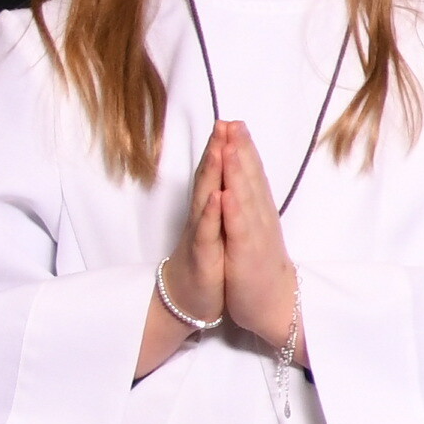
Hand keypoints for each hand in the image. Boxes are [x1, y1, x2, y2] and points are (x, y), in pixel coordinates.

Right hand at [155, 119, 237, 342]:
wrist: (189, 301)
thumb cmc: (206, 262)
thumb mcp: (215, 229)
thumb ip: (218, 202)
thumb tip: (224, 178)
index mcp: (211, 211)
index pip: (217, 175)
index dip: (224, 149)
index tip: (233, 122)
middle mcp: (203, 218)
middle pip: (209, 178)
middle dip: (216, 150)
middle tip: (224, 122)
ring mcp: (201, 235)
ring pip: (206, 199)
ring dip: (212, 173)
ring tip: (220, 147)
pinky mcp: (202, 256)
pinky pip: (207, 233)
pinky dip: (212, 214)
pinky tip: (217, 196)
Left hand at [207, 123, 307, 367]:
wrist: (275, 304)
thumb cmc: (260, 269)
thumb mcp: (255, 232)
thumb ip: (252, 207)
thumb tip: (244, 184)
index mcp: (259, 213)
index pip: (252, 175)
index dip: (244, 148)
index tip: (235, 123)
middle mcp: (259, 218)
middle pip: (249, 179)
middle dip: (240, 150)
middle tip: (233, 122)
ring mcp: (254, 235)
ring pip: (245, 198)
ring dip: (237, 171)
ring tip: (230, 146)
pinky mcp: (246, 255)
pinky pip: (238, 230)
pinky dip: (232, 211)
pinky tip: (225, 193)